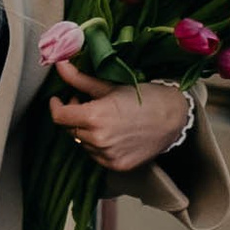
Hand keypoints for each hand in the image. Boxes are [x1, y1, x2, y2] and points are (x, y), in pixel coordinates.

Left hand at [48, 63, 189, 174]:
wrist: (173, 118)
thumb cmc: (144, 97)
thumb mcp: (110, 86)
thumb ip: (79, 78)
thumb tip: (59, 63)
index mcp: (95, 117)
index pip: (59, 116)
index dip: (56, 106)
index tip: (58, 99)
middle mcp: (99, 140)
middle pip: (70, 129)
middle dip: (73, 116)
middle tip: (86, 103)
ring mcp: (107, 156)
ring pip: (82, 143)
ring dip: (86, 131)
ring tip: (103, 118)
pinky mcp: (116, 165)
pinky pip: (96, 155)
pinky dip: (98, 144)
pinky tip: (113, 132)